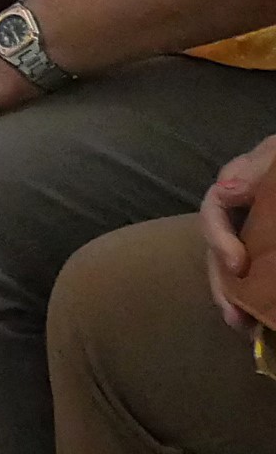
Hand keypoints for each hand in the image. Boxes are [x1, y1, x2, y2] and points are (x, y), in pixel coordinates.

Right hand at [199, 132, 275, 325]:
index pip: (214, 211)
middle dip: (221, 284)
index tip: (236, 264)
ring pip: (229, 268)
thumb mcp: (273, 157)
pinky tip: (256, 320)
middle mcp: (236, 214)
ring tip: (241, 327)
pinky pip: (250, 276)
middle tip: (233, 315)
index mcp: (235, 186)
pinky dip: (249, 298)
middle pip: (216, 250)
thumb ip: (254, 169)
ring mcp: (250, 235)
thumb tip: (225, 191)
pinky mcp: (263, 255)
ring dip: (231, 298)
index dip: (218, 238)